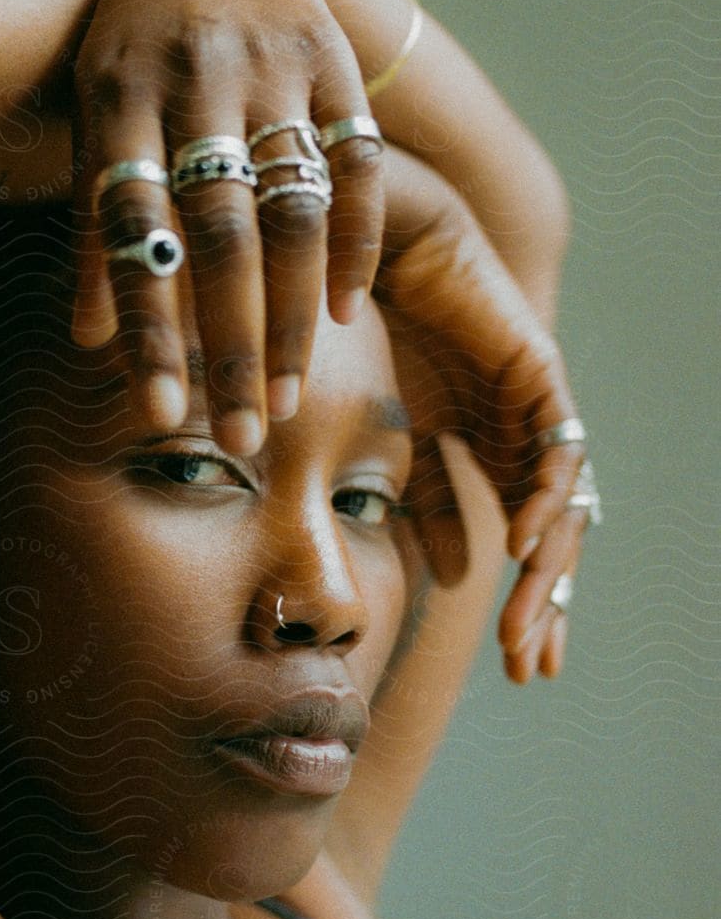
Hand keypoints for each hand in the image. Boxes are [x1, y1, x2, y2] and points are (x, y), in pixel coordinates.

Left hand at [69, 0, 385, 455]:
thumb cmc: (131, 50)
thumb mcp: (91, 120)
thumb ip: (93, 223)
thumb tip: (91, 342)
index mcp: (117, 97)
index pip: (133, 235)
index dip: (149, 329)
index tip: (161, 416)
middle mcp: (195, 80)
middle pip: (221, 236)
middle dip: (232, 346)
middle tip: (242, 437)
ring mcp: (271, 68)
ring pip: (293, 212)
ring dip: (294, 316)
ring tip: (288, 401)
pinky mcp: (333, 61)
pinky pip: (357, 166)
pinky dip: (357, 244)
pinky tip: (347, 315)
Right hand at [374, 146, 587, 682]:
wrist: (357, 249)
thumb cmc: (359, 333)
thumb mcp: (390, 441)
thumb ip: (425, 503)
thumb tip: (457, 577)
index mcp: (483, 451)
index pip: (522, 543)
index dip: (528, 604)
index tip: (520, 669)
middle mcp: (517, 433)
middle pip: (550, 534)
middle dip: (546, 604)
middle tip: (533, 666)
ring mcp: (532, 405)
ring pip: (562, 504)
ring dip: (548, 569)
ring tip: (528, 626)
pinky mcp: (537, 371)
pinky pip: (556, 449)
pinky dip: (542, 499)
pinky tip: (522, 543)